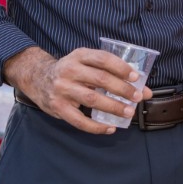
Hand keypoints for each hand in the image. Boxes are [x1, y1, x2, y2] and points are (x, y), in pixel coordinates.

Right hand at [2, 46, 151, 133]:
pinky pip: (79, 121)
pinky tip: (110, 128)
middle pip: (100, 79)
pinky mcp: (57, 107)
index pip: (102, 59)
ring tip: (128, 112)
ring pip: (92, 99)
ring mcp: (62, 89)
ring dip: (113, 107)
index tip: (135, 77)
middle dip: (122, 89)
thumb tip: (145, 91)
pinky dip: (96, 127)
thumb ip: (113, 74)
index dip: (120, 67)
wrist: (38, 78)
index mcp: (79, 55)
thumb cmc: (71, 72)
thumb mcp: (87, 64)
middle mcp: (69, 70)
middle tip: (137, 97)